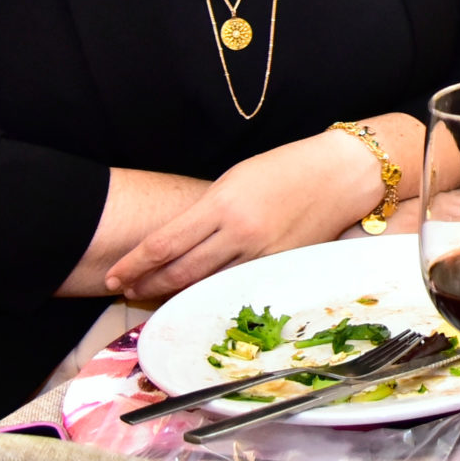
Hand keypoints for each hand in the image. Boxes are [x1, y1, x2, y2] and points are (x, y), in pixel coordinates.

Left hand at [106, 130, 379, 299]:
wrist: (344, 172)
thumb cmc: (289, 166)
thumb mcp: (238, 178)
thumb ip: (209, 210)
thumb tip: (180, 239)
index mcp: (223, 203)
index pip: (164, 244)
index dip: (134, 264)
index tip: (115, 274)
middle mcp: (240, 232)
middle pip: (179, 270)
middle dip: (147, 283)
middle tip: (126, 289)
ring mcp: (263, 253)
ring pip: (207, 284)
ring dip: (177, 292)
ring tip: (155, 294)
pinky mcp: (282, 266)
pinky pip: (238, 285)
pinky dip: (214, 290)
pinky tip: (201, 292)